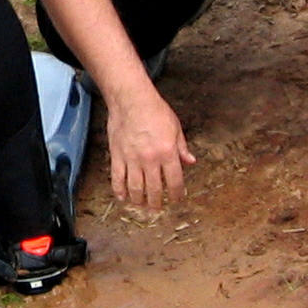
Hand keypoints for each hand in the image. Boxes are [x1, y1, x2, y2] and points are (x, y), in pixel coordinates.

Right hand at [106, 85, 194, 209]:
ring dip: (139, 201)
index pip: (174, 182)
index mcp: (168, 152)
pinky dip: (120, 191)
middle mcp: (150, 159)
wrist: (131, 99)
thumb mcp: (176, 127)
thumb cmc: (155, 110)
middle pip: (154, 190)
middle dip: (158, 203)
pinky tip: (123, 198)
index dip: (177, 194)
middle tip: (158, 208)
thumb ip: (182, 147)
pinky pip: (117, 179)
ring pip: (135, 189)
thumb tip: (190, 162)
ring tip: (142, 205)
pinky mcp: (117, 156)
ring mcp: (132, 159)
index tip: (177, 200)